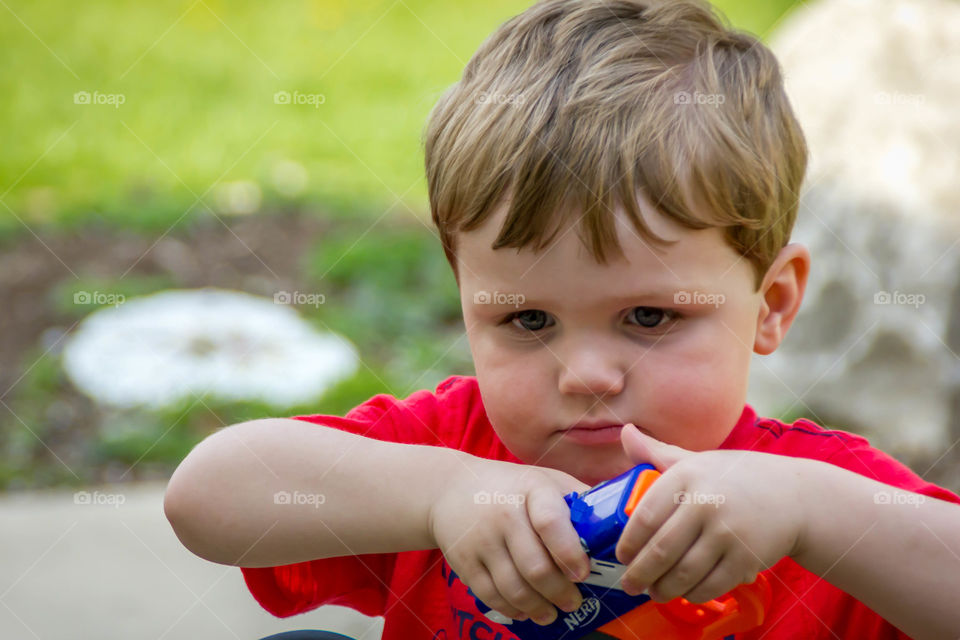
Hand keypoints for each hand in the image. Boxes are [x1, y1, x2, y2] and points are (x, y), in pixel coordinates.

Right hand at [428, 458, 590, 624]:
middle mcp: (503, 514)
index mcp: (531, 490)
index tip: (583, 573)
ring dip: (539, 607)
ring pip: (514, 587)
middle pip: (535, 566)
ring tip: (552, 612)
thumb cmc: (512, 487)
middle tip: (574, 601)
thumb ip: (577, 500)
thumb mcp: (544, 480)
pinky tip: (526, 611)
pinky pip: (491, 595)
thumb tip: (620, 522)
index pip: (550, 523)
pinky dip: (513, 609)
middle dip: (560, 592)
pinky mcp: (463, 560)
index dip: (569, 553)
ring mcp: (480, 539)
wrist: (450, 487)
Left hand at [614, 424, 806, 603]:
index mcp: (687, 476)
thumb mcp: (695, 459)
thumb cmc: (735, 477)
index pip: (646, 516)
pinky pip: (710, 585)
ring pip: (684, 573)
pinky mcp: (746, 558)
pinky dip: (692, 594)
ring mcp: (728, 532)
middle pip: (661, 550)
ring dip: (664, 589)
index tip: (621, 555)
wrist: (794, 495)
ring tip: (655, 591)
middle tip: (630, 584)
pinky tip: (684, 592)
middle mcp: (706, 502)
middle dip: (640, 574)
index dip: (629, 542)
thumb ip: (657, 452)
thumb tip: (625, 432)